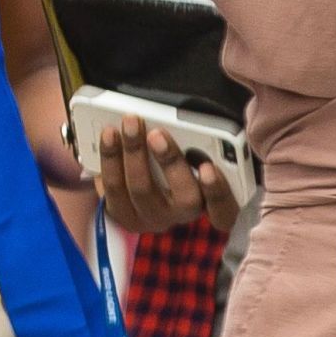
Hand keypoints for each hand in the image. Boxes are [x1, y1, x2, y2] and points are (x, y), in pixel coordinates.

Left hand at [90, 120, 218, 239]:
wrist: (132, 178)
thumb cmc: (171, 157)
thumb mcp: (190, 148)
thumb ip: (196, 141)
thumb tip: (185, 118)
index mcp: (209, 199)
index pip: (225, 209)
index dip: (218, 191)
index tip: (208, 168)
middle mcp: (184, 213)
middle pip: (185, 199)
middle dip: (171, 163)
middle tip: (157, 135)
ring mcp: (153, 217)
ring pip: (143, 191)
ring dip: (134, 153)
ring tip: (129, 124)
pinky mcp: (124, 214)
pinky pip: (114, 189)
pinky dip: (110, 158)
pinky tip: (110, 134)